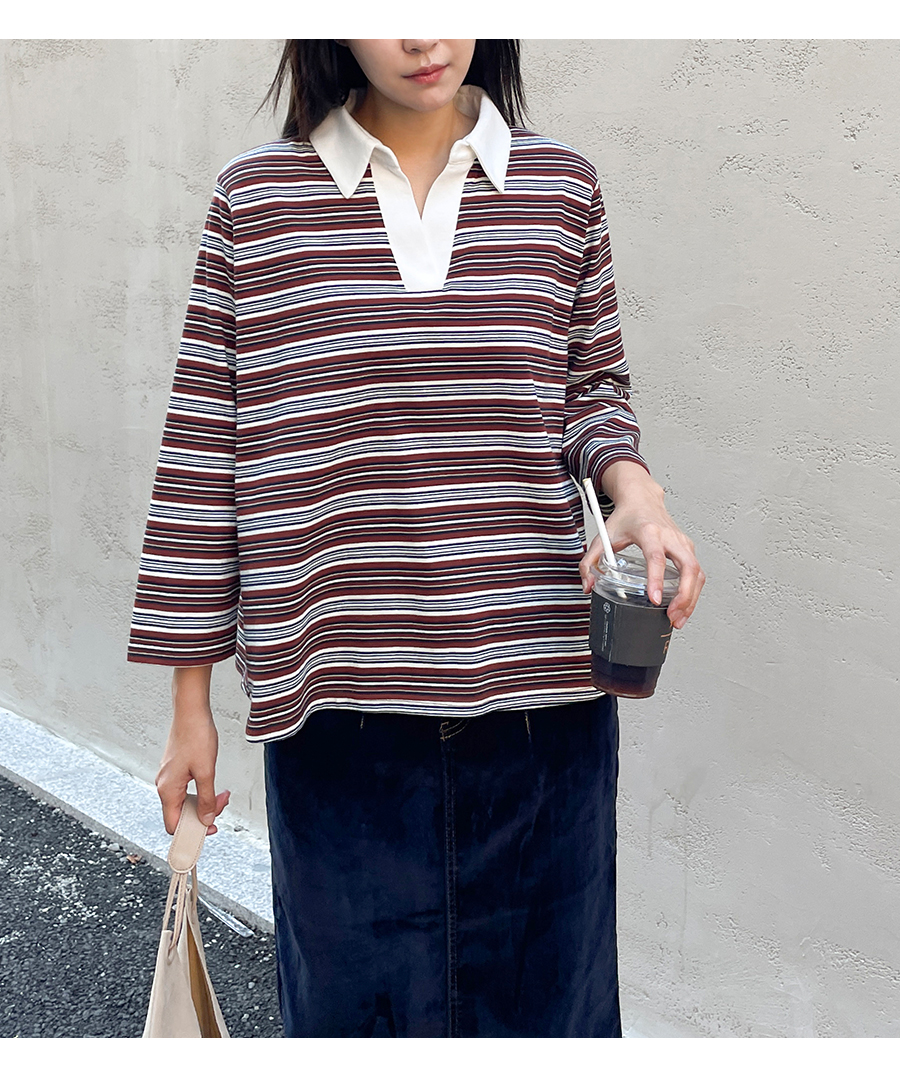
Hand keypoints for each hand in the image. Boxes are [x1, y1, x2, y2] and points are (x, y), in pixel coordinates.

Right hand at [156, 681, 229, 835]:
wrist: (191, 711)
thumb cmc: (196, 736)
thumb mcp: (206, 771)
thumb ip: (206, 799)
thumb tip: (206, 819)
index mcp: (167, 790)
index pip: (174, 825)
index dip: (192, 832)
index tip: (210, 829)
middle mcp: (164, 785)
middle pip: (181, 814)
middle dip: (203, 813)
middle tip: (222, 803)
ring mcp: (169, 777)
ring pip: (186, 801)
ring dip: (205, 801)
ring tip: (222, 793)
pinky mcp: (175, 769)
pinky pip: (187, 789)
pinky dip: (201, 791)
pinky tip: (213, 785)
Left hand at [579, 463, 704, 629]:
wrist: (642, 499)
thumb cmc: (626, 518)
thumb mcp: (603, 536)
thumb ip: (590, 561)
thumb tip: (588, 585)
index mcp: (649, 532)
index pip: (657, 557)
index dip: (656, 580)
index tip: (656, 599)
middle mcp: (670, 537)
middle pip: (688, 567)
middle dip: (684, 595)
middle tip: (672, 616)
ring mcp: (683, 543)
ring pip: (697, 572)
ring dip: (691, 598)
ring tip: (677, 618)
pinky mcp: (688, 549)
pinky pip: (697, 573)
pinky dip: (693, 592)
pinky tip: (683, 607)